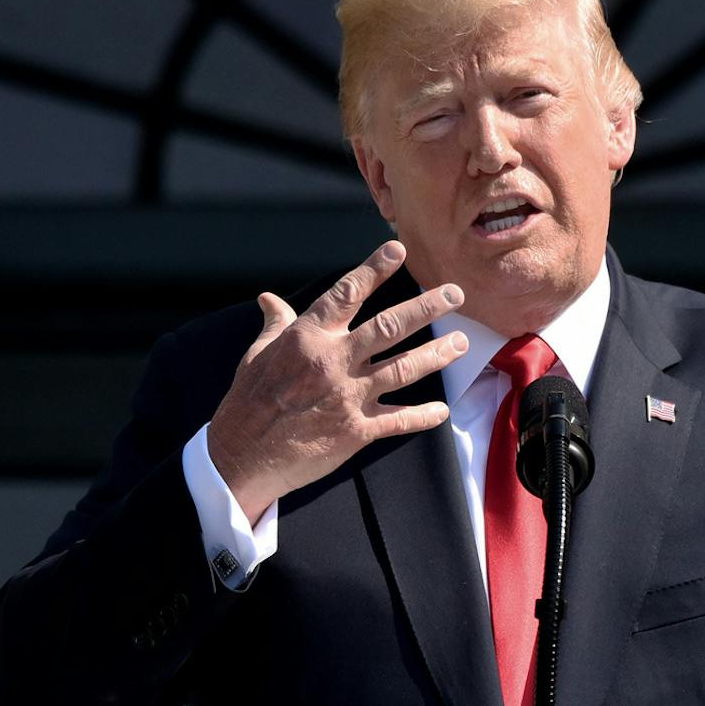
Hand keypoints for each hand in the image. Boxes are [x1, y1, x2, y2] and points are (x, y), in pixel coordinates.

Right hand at [204, 241, 468, 520]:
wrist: (242, 455)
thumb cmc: (248, 401)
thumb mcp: (257, 355)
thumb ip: (276, 325)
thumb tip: (269, 300)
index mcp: (307, 338)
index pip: (346, 294)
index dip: (373, 270)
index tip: (398, 250)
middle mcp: (333, 361)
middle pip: (389, 327)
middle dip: (426, 307)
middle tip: (455, 295)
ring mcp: (347, 396)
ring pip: (403, 369)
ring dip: (437, 354)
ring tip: (461, 341)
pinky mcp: (355, 431)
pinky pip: (398, 420)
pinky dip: (423, 415)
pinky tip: (442, 409)